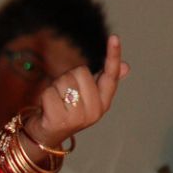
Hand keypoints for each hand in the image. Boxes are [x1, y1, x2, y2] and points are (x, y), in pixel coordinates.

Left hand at [24, 35, 129, 152]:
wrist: (46, 135)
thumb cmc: (68, 110)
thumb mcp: (87, 96)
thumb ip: (103, 81)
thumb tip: (126, 66)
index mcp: (103, 103)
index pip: (110, 76)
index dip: (113, 55)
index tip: (114, 37)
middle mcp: (94, 112)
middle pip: (80, 72)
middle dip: (68, 78)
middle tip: (64, 94)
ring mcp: (76, 118)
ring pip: (64, 80)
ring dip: (55, 87)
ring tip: (57, 102)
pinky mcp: (58, 120)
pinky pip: (49, 92)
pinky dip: (45, 96)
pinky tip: (48, 108)